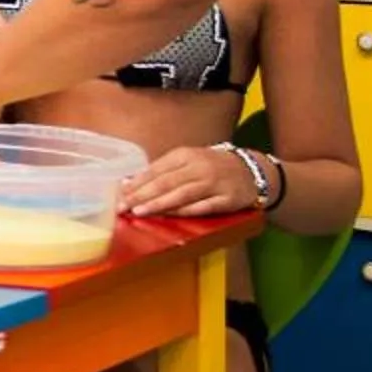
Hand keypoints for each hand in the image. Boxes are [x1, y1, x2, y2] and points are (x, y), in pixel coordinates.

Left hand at [123, 144, 262, 217]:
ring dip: (158, 203)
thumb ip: (164, 171)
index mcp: (186, 155)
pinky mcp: (227, 199)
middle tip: (122, 206)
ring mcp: (214, 183)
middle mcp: (199, 167)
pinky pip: (203, 207)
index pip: (156, 169)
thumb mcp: (189, 161)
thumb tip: (132, 182)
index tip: (119, 193)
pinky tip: (168, 216)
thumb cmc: (212, 167)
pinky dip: (184, 211)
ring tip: (138, 211)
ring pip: (182, 194)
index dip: (137, 182)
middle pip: (166, 182)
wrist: (252, 170)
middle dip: (141, 195)